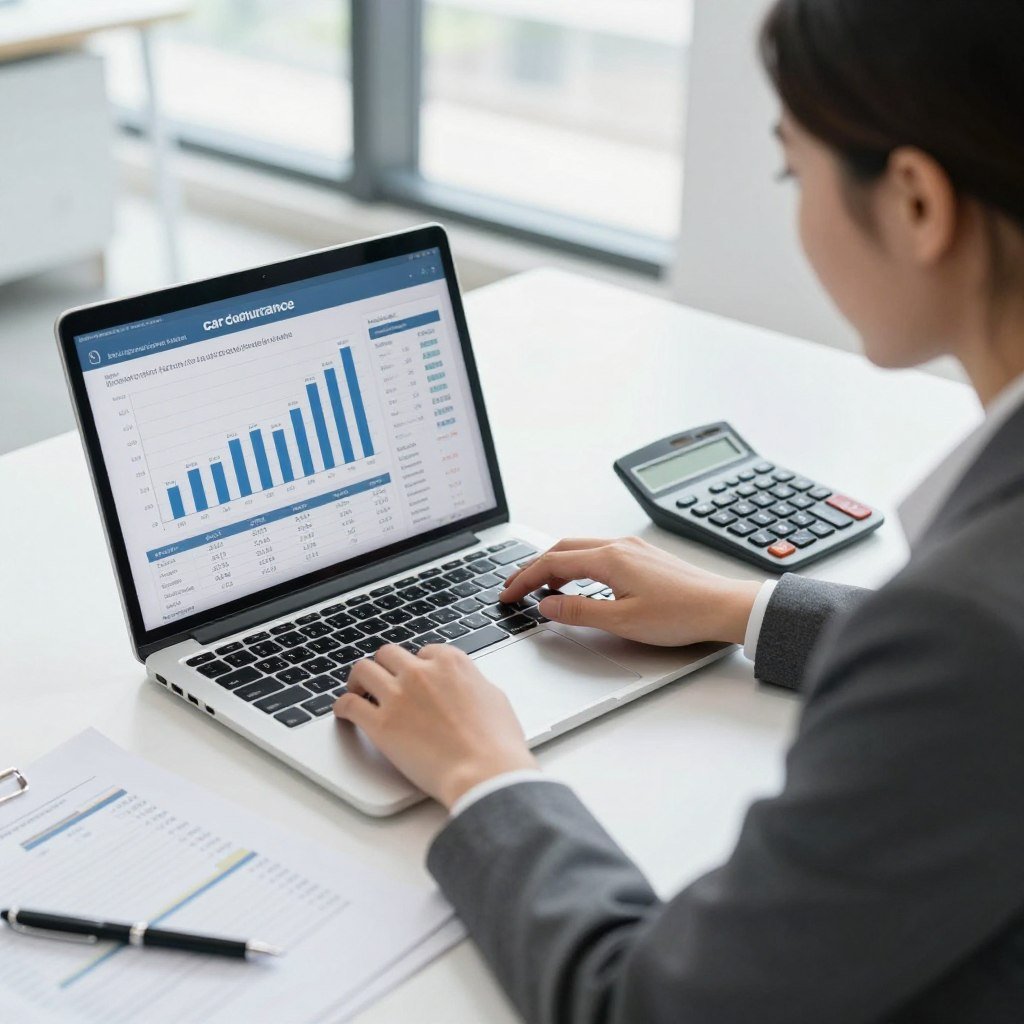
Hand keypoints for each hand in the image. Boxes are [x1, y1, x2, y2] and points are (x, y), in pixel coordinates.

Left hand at [333, 644, 537, 808]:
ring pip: (363, 670)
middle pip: (389, 654)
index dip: (418, 665)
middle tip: (382, 680)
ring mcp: (398, 696)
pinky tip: (344, 712)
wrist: (485, 772)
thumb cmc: (497, 743)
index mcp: (451, 662)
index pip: (424, 651)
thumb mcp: (494, 697)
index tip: (414, 677)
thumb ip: (472, 684)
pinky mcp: (380, 724)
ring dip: (359, 680)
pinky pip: (349, 704)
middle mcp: (421, 672)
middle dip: (386, 667)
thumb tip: (466, 687)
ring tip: (358, 691)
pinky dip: (343, 706)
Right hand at [500, 536, 761, 646]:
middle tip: (514, 588)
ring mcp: (632, 548)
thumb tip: (547, 606)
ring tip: (540, 588)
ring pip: (580, 549)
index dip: (524, 579)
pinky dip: (577, 565)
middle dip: (533, 568)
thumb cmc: (681, 614)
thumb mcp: (622, 621)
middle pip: (562, 549)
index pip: (552, 563)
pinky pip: (598, 553)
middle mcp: (619, 546)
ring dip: (555, 565)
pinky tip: (578, 583)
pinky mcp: (643, 556)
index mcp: (609, 558)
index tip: (507, 594)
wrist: (724, 606)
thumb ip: (579, 612)